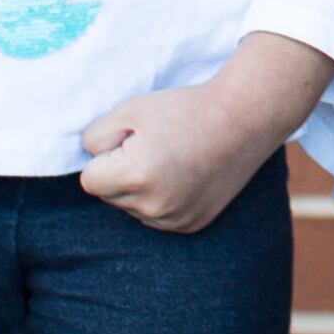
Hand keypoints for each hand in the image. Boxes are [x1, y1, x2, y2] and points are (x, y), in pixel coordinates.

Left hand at [78, 32, 333, 233]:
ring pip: (133, 208)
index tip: (133, 139)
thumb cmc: (185, 109)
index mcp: (135, 176)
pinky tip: (185, 174)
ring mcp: (175, 219)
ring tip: (172, 158)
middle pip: (110, 197)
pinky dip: (163, 199)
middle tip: (154, 145)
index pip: (89, 180)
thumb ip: (94, 137)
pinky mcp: (192, 225)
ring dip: (141, 188)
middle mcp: (153, 205)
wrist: (244, 118)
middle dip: (121, 173)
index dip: (106, 156)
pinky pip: (158, 217)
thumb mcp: (131, 109)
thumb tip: (89, 161)